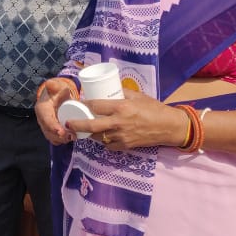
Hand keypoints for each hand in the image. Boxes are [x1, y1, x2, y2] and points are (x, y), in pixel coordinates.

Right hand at [35, 77, 79, 144]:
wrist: (55, 96)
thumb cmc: (56, 91)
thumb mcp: (56, 86)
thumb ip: (54, 85)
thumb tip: (49, 84)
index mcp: (41, 109)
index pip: (46, 120)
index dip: (53, 127)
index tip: (61, 131)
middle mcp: (42, 119)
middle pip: (48, 132)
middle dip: (59, 136)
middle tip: (72, 136)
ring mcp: (46, 126)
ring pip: (52, 137)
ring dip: (62, 140)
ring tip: (73, 137)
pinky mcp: (51, 131)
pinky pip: (55, 139)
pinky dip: (62, 141)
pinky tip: (71, 138)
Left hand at [67, 90, 185, 151]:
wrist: (168, 127)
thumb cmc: (154, 108)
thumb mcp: (137, 96)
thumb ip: (122, 93)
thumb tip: (108, 90)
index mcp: (121, 107)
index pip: (95, 105)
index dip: (84, 103)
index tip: (78, 102)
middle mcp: (118, 122)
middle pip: (90, 125)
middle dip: (76, 124)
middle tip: (67, 123)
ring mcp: (121, 136)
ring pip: (98, 137)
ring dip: (90, 133)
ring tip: (85, 128)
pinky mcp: (125, 145)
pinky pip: (108, 145)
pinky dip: (103, 141)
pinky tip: (103, 136)